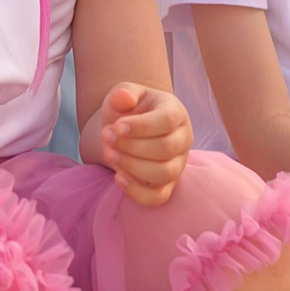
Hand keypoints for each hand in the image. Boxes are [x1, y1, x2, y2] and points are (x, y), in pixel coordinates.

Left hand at [97, 82, 190, 205]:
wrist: (126, 131)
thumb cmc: (128, 111)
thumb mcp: (123, 94)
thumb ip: (123, 92)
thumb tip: (124, 98)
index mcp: (176, 112)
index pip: (167, 121)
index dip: (141, 126)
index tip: (116, 126)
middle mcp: (183, 139)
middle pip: (166, 148)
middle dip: (131, 146)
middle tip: (106, 137)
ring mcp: (177, 164)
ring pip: (164, 173)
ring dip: (132, 166)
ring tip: (109, 153)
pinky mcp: (167, 185)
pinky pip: (158, 197)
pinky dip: (137, 192)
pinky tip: (117, 177)